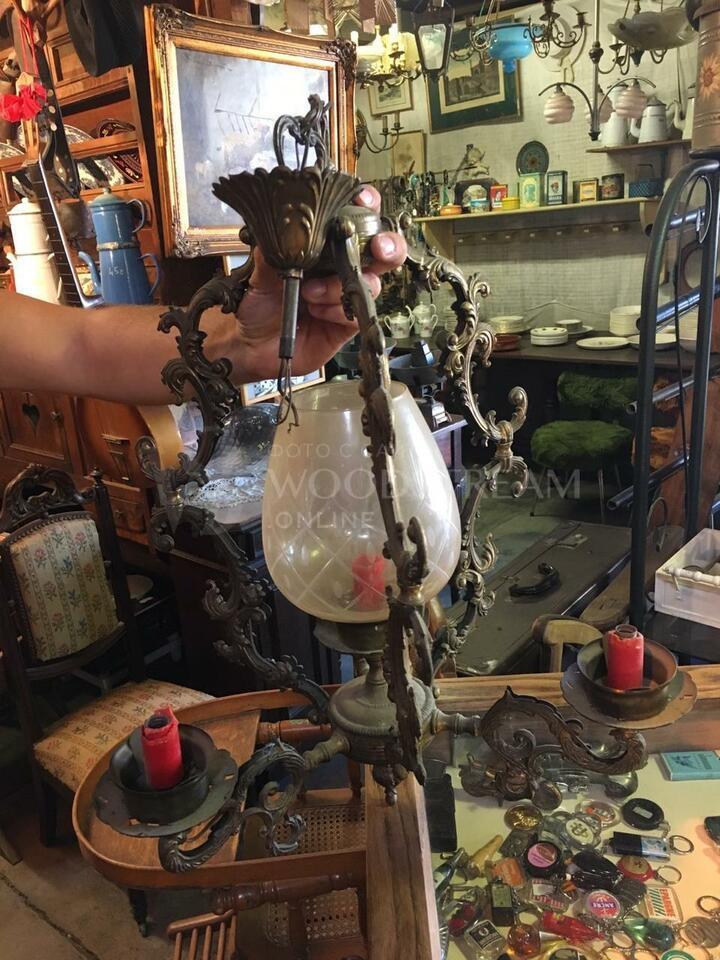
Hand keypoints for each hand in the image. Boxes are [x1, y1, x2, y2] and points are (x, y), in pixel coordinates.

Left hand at [231, 185, 406, 381]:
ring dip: (340, 284)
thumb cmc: (259, 301)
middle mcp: (341, 266)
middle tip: (378, 248)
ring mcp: (347, 294)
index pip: (356, 217)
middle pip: (383, 249)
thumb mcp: (261, 267)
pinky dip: (336, 310)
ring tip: (310, 292)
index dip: (367, 205)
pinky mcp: (347, 324)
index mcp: (325, 244)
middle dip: (387, 245)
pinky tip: (316, 312)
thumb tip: (284, 221)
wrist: (251, 342)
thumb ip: (276, 244)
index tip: (362, 202)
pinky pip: (356, 312)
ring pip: (371, 282)